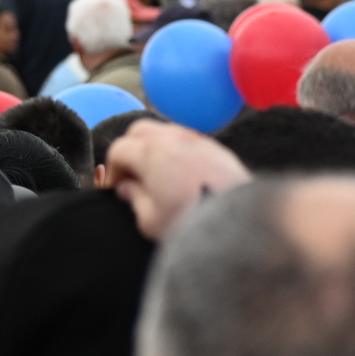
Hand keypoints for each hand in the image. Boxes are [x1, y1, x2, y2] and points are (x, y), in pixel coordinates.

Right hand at [103, 119, 248, 240]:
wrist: (242, 224)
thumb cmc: (192, 223)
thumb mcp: (150, 220)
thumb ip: (133, 199)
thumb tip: (127, 188)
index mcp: (149, 153)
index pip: (118, 149)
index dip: (112, 169)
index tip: (115, 186)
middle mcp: (173, 139)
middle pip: (140, 131)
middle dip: (130, 149)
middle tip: (132, 174)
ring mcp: (198, 141)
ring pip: (166, 131)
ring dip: (156, 146)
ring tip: (157, 172)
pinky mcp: (219, 149)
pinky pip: (190, 141)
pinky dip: (180, 150)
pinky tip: (182, 172)